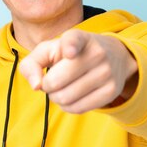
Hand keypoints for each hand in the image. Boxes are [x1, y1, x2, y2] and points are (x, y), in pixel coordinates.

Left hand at [18, 29, 137, 113]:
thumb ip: (31, 64)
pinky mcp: (111, 91)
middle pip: (56, 82)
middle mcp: (96, 53)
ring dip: (56, 97)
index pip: (74, 41)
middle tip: (52, 81)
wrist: (114, 56)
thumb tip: (36, 86)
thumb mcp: (50, 50)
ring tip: (62, 88)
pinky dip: (67, 106)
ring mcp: (106, 73)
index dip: (70, 47)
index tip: (70, 53)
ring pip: (65, 98)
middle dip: (47, 86)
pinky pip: (78, 108)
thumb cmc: (71, 54)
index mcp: (79, 38)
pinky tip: (71, 96)